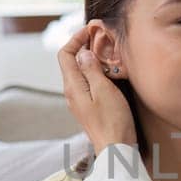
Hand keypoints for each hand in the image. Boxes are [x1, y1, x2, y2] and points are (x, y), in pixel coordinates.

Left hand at [56, 22, 135, 153]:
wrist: (115, 149)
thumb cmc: (112, 121)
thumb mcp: (104, 90)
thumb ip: (92, 70)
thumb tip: (83, 53)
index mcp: (73, 86)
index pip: (65, 55)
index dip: (75, 39)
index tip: (91, 31)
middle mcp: (72, 93)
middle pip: (71, 62)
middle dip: (83, 46)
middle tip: (101, 38)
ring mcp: (79, 101)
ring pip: (79, 72)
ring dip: (90, 59)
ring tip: (106, 52)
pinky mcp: (89, 107)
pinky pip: (87, 83)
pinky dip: (95, 72)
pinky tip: (108, 73)